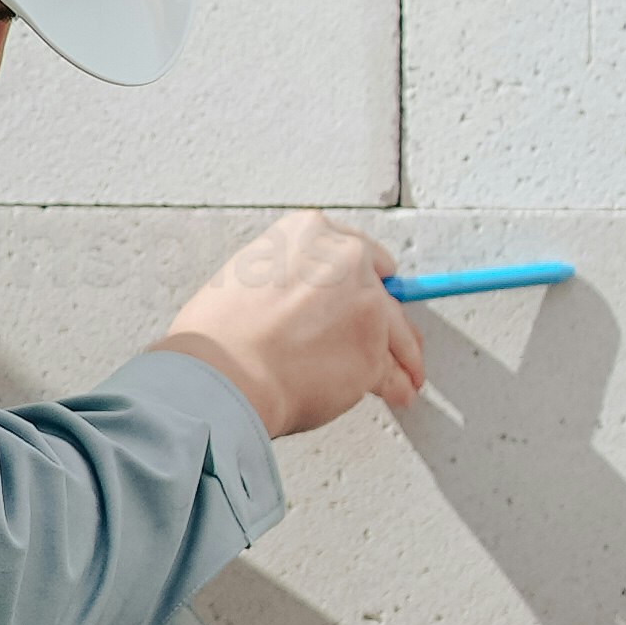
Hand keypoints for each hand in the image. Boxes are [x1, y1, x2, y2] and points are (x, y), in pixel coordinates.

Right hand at [153, 211, 422, 443]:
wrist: (223, 376)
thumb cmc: (220, 336)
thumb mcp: (247, 275)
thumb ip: (291, 279)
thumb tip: (308, 305)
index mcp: (311, 232)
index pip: (357, 252)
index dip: (364, 279)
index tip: (370, 292)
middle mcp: (346, 259)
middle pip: (384, 292)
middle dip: (386, 318)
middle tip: (389, 337)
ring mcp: (366, 306)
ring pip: (398, 332)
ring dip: (403, 355)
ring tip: (405, 375)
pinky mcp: (373, 352)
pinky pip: (392, 372)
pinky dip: (396, 385)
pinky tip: (397, 392)